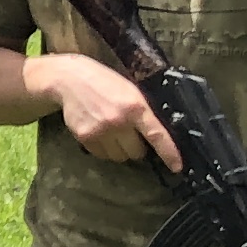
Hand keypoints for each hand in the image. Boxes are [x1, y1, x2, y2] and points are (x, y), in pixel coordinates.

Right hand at [46, 55, 179, 169]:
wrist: (70, 79)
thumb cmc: (105, 82)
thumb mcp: (131, 92)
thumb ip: (143, 112)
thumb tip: (157, 136)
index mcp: (136, 107)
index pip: (157, 135)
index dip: (169, 153)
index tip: (176, 167)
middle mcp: (119, 121)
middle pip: (136, 152)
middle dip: (136, 147)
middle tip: (129, 135)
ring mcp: (100, 131)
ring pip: (119, 157)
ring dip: (119, 150)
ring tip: (111, 133)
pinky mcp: (84, 137)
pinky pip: (101, 155)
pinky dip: (103, 149)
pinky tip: (98, 132)